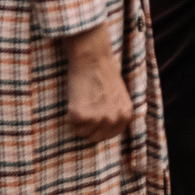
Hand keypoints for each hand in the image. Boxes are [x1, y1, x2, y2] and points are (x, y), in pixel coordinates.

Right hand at [62, 25, 131, 140]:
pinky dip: (68, 114)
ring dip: (77, 120)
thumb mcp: (117, 96)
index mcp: (125, 115)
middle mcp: (114, 119)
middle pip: (94, 137)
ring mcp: (98, 118)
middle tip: (85, 106)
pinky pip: (70, 124)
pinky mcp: (82, 115)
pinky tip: (74, 99)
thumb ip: (114, 113)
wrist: (93, 58)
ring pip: (81, 132)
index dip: (98, 128)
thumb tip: (104, 128)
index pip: (109, 135)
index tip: (92, 118)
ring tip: (81, 100)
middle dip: (87, 125)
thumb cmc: (103, 73)